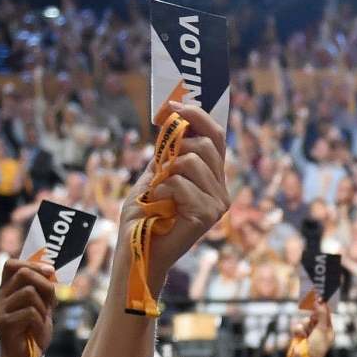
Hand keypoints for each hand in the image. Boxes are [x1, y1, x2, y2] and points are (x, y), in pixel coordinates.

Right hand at [0, 257, 56, 356]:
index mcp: (7, 292)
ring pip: (30, 293)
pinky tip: (37, 334)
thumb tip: (51, 270)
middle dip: (46, 286)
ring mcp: (0, 310)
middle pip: (23, 274)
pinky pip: (30, 313)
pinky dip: (41, 324)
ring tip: (42, 323)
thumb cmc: (34, 335)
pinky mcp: (4, 324)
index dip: (32, 263)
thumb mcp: (42, 309)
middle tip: (53, 303)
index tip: (50, 272)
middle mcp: (0, 298)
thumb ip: (43, 291)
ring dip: (44, 309)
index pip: (11, 264)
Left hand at [123, 102, 230, 290]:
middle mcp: (220, 189)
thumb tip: (173, 116)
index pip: (216, 135)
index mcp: (212, 177)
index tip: (170, 106)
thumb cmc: (142, 215)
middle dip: (176, 143)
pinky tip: (157, 205)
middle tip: (158, 163)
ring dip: (165, 172)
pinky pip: (181, 183)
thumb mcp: (154, 174)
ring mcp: (217, 204)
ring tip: (157, 192)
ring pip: (191, 161)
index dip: (196, 115)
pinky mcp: (207, 216)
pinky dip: (161, 190)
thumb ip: (168, 151)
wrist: (136, 250)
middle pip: (206, 143)